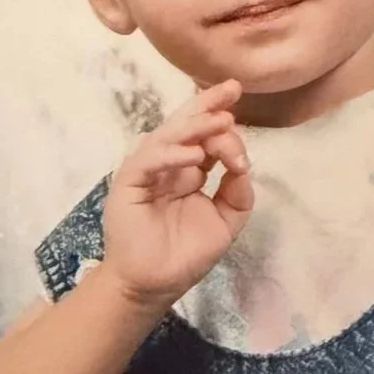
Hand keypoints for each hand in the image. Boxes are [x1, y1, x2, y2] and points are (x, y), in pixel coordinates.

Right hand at [102, 77, 253, 310]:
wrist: (154, 285)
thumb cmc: (185, 255)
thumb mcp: (224, 223)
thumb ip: (237, 194)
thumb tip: (244, 166)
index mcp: (188, 171)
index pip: (206, 138)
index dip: (227, 135)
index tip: (245, 157)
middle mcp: (168, 165)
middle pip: (186, 125)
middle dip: (208, 105)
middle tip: (232, 88)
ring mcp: (147, 171)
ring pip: (168, 136)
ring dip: (195, 126)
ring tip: (220, 121)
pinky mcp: (128, 183)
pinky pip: (148, 160)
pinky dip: (171, 154)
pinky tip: (194, 155)